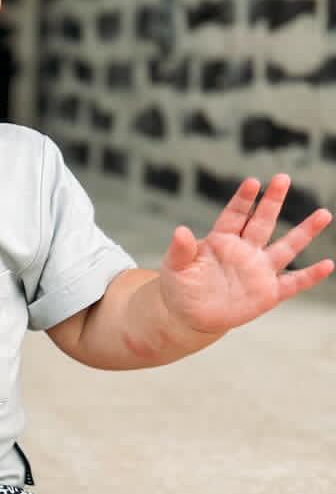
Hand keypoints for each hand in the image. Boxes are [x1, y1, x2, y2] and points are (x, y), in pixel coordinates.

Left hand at [157, 175, 332, 335]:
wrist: (189, 315)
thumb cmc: (181, 285)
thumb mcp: (174, 267)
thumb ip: (180, 250)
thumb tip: (180, 231)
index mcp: (222, 239)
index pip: (235, 215)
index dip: (243, 200)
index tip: (253, 183)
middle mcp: (245, 250)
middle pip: (262, 222)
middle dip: (272, 201)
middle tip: (282, 178)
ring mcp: (259, 270)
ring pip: (286, 247)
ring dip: (304, 232)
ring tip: (324, 213)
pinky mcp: (267, 293)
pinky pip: (292, 283)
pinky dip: (309, 276)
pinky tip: (327, 265)